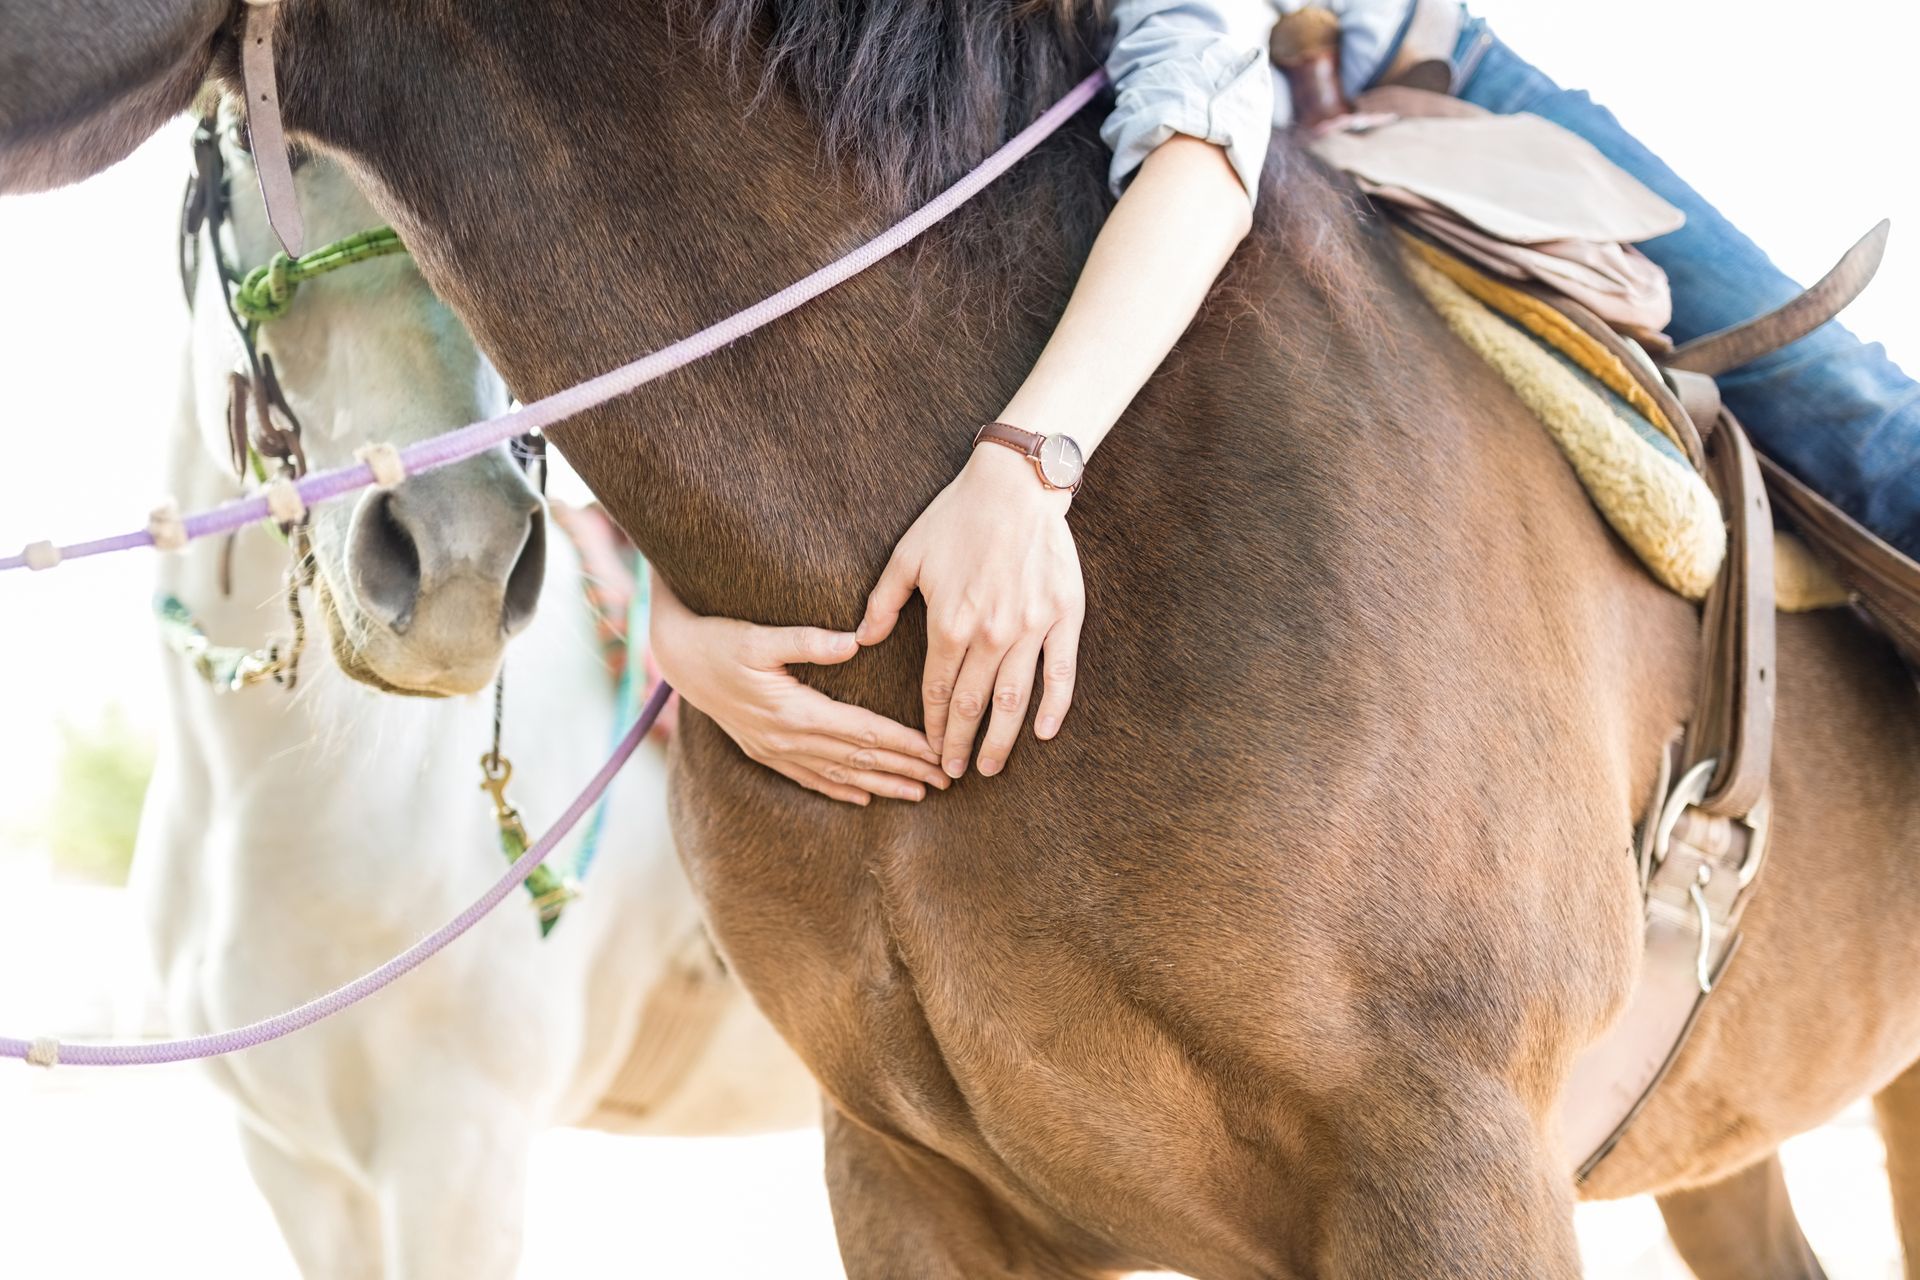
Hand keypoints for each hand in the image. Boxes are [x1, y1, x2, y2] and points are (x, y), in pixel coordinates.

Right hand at [649, 573, 949, 805]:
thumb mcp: (759, 635)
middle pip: (859, 759)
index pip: (863, 732)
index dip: (904, 744)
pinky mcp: (764, 751)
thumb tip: (855, 640)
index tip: (937, 752)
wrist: (676, 658)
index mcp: (793, 711)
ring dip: (881, 785)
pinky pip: (809, 778)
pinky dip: (839, 789)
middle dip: (905, 770)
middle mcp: (787, 738)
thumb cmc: (720, 639)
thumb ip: (808, 640)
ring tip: (919, 794)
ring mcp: (774, 749)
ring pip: (839, 774)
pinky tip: (863, 798)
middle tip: (947, 780)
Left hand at [858, 443, 1083, 778]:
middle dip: (961, 743)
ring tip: (991, 766)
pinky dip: (1053, 707)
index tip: (929, 750)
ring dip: (1001, 740)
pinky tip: (1043, 732)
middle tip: (953, 772)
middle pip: (973, 704)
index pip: (938, 690)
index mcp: (949, 623)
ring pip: (1014, 699)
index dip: (933, 726)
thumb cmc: (956, 516)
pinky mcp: (1064, 617)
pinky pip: (1061, 673)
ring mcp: (1030, 628)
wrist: (1015, 485)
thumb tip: (861, 639)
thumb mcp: (907, 556)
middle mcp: (990, 634)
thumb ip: (882, 601)